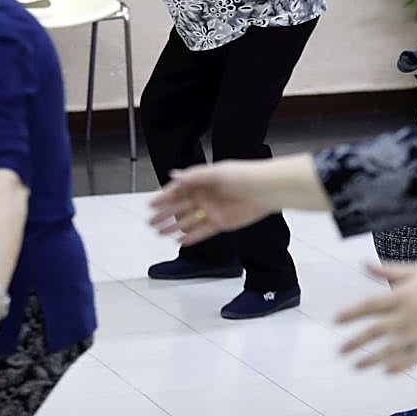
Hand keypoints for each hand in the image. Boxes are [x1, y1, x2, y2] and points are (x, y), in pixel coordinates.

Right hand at [149, 160, 277, 245]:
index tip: (150, 205)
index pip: (177, 190)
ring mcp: (212, 211)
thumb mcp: (216, 173)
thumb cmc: (243, 176)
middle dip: (164, 214)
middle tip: (149, 223)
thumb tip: (172, 175)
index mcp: (202, 181)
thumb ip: (194, 176)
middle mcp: (204, 196)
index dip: (163, 197)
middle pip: (179, 207)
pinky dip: (191, 237)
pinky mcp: (221, 224)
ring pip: (188, 221)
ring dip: (173, 226)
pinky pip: (202, 232)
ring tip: (159, 233)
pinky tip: (178, 242)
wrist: (268, 191)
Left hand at [336, 260, 416, 372]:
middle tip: (339, 350)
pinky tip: (385, 371)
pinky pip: (412, 359)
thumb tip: (365, 264)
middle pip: (376, 331)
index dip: (351, 313)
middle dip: (355, 341)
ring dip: (370, 359)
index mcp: (404, 294)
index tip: (336, 320)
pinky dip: (397, 366)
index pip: (370, 305)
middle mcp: (410, 315)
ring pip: (390, 350)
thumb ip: (389, 270)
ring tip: (355, 365)